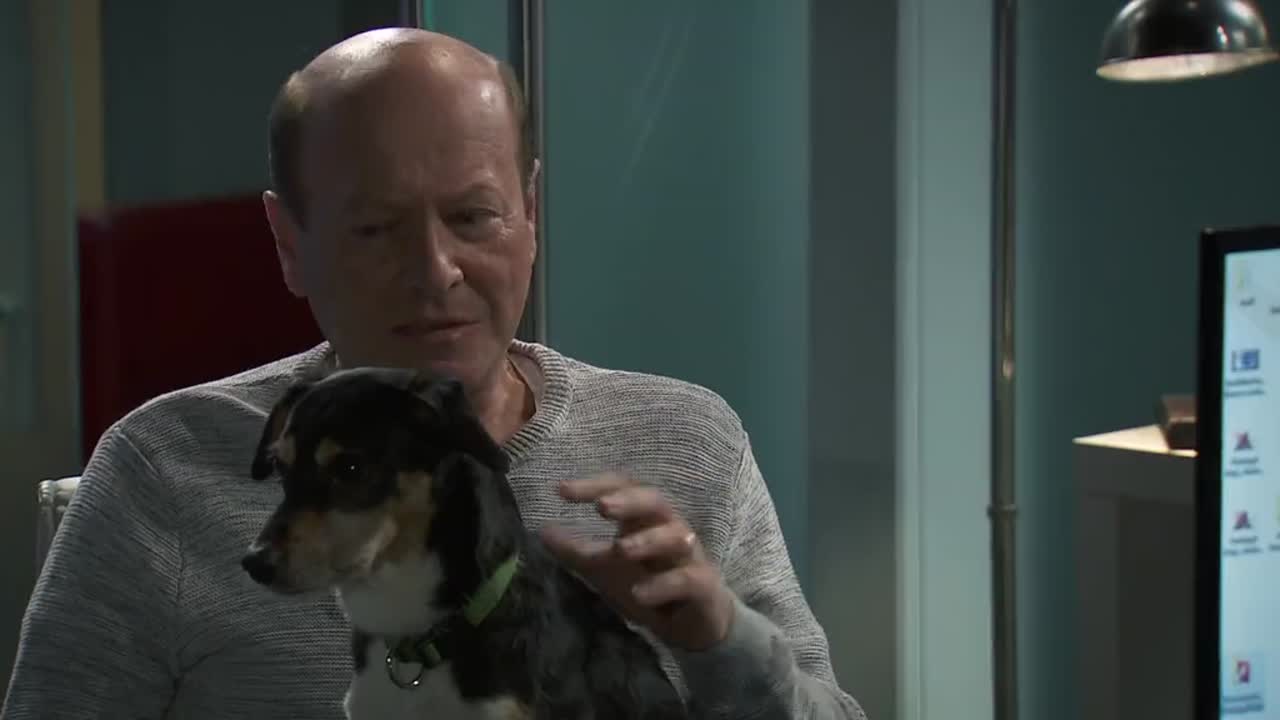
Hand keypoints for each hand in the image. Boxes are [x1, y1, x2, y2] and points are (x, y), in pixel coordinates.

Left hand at [540, 474, 734, 651]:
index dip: (596, 485)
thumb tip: (542, 531)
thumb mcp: (607, 570)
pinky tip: (640, 593)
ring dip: (647, 541)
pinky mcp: (704, 586)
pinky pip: (688, 579)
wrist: (693, 628)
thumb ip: (577, 551)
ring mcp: (690, 557)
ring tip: (619, 549)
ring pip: (677, 537)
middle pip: (656, 502)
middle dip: (629, 501)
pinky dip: (664, 584)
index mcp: (645, 520)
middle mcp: (670, 530)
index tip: (561, 490)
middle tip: (602, 507)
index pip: (623, 489)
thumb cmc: (650, 586)